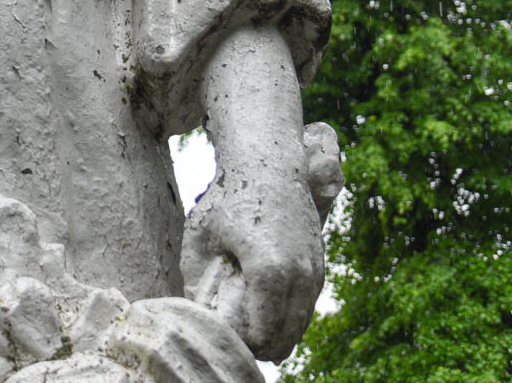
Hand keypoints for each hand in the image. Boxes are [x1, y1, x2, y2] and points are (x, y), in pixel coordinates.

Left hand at [181, 159, 324, 361]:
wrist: (268, 164)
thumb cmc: (229, 197)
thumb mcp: (201, 236)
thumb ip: (196, 278)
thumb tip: (191, 311)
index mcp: (270, 272)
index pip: (261, 336)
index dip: (241, 344)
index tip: (222, 336)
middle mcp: (299, 276)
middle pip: (285, 339)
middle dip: (260, 347)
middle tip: (235, 340)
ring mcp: (313, 271)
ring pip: (301, 325)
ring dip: (278, 335)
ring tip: (251, 332)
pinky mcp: (319, 264)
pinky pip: (307, 305)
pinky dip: (291, 317)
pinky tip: (270, 314)